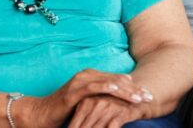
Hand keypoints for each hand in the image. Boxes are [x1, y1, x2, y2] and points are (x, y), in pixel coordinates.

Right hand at [26, 70, 152, 127]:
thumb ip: (103, 98)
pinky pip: (92, 87)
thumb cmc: (66, 111)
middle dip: (135, 89)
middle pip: (117, 81)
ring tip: (139, 96)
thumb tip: (122, 96)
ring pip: (108, 83)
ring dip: (126, 90)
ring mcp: (80, 82)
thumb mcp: (89, 104)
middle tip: (150, 96)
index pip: (119, 81)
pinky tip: (118, 88)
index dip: (135, 88)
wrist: (42, 115)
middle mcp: (88, 76)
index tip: (150, 95)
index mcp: (93, 77)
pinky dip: (106, 86)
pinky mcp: (73, 91)